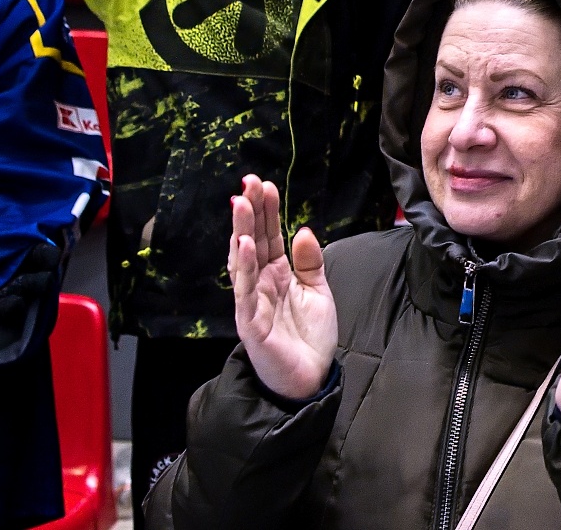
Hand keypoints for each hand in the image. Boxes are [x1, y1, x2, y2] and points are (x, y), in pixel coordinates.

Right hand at [230, 175, 336, 401]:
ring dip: (242, 230)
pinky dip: (243, 266)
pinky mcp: (251, 322)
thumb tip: (303, 229)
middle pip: (253, 241)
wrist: (311, 380)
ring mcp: (253, 301)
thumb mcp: (318, 291)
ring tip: (242, 202)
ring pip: (243, 261)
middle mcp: (260, 283)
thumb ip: (311, 262)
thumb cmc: (310, 337)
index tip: (265, 183)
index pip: (269, 235)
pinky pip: (245, 291)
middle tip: (249, 181)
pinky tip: (245, 243)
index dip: (267, 210)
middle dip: (251, 211)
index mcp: (276, 274)